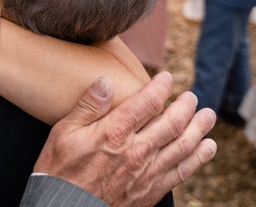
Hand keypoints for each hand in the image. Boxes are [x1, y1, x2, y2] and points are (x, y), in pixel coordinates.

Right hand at [35, 72, 216, 206]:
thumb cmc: (60, 168)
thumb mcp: (63, 132)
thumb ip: (87, 106)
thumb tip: (106, 81)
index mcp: (114, 132)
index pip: (146, 103)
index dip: (160, 87)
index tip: (167, 77)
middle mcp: (136, 151)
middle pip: (172, 123)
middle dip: (185, 107)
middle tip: (191, 97)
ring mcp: (147, 172)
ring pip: (183, 146)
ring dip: (199, 129)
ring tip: (207, 116)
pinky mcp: (151, 190)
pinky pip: (182, 171)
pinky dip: (198, 157)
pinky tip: (206, 148)